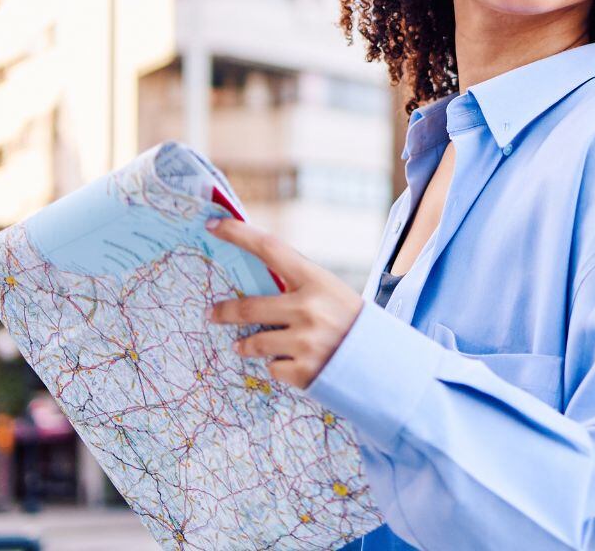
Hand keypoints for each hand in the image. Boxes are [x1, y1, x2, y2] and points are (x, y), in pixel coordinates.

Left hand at [205, 217, 364, 389]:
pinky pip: (271, 367)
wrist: (382, 362)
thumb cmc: (351, 321)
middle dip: (224, 312)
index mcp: (316, 281)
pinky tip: (293, 363)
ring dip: (246, 344)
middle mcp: (308, 309)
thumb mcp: (331, 293)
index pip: (270, 248)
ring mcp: (305, 341)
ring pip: (253, 343)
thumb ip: (297, 288)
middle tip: (213, 313)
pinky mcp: (302, 371)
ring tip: (245, 345)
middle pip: (248, 306)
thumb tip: (253, 287)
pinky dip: (277, 366)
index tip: (213, 224)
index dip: (239, 234)